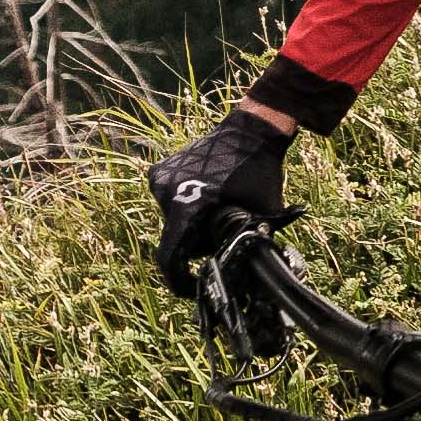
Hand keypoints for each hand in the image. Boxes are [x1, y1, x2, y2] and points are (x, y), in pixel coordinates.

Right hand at [145, 101, 291, 309]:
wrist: (251, 130)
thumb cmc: (258, 172)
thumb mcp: (260, 215)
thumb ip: (249, 245)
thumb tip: (248, 276)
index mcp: (185, 206)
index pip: (170, 257)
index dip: (179, 281)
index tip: (191, 289)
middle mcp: (164, 192)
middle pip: (176, 238)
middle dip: (198, 244)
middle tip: (224, 233)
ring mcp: (159, 179)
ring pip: (175, 221)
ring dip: (194, 224)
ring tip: (221, 207)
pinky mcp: (160, 171)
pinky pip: (172, 202)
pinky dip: (189, 207)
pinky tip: (212, 195)